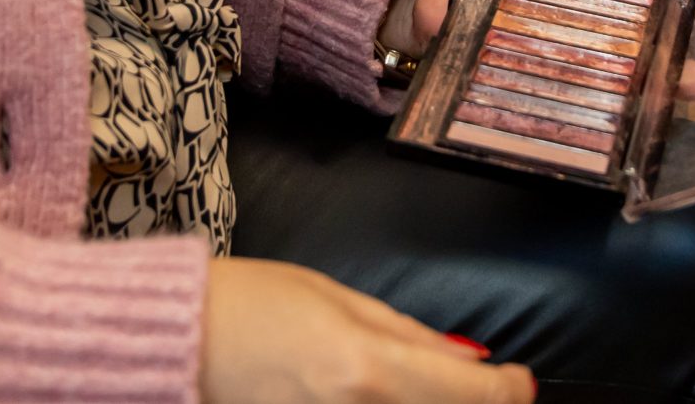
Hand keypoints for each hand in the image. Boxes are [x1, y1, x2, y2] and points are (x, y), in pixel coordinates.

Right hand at [201, 257, 532, 402]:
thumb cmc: (249, 306)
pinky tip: (382, 398)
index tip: (516, 382)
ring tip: (421, 391)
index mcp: (369, 370)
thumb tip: (467, 360)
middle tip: (472, 390)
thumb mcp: (339, 301)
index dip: (509, 391)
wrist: (178, 344)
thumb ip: (409, 337)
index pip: (475, 397)